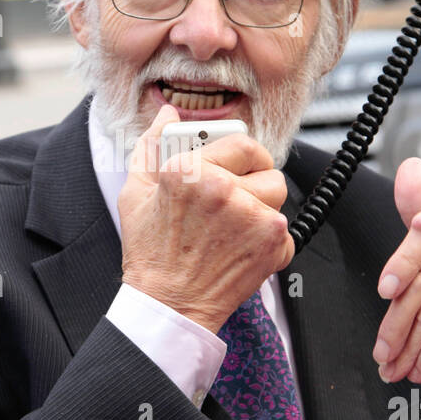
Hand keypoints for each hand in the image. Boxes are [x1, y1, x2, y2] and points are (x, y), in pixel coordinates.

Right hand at [118, 104, 294, 333]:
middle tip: (237, 196)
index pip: (242, 142)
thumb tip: (167, 115)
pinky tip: (240, 249)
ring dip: (262, 207)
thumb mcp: (136, 192)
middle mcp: (223, 189)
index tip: (237, 165)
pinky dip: (269, 241)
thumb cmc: (150, 253)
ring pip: (278, 196)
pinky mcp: (272, 244)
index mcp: (190, 171)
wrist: (169, 304)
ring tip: (235, 226)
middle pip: (266, 167)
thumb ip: (152, 146)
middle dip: (255, 178)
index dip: (242, 155)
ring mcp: (251, 217)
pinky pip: (284, 229)